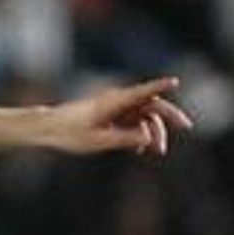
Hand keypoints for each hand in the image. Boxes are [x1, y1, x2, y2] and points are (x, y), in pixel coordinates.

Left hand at [47, 76, 192, 156]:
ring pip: (142, 116)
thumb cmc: (69, 133)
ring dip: (152, 131)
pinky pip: (132, 122)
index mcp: (114, 102)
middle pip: (150, 105)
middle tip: (186, 127)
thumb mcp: (98, 140)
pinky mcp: (110, 116)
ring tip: (155, 152)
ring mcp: (114, 108)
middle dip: (167, 118)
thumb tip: (149, 136)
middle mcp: (116, 101)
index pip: (143, 92)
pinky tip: (139, 150)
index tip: (175, 82)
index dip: (160, 86)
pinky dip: (138, 133)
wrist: (47, 130)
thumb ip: (125, 138)